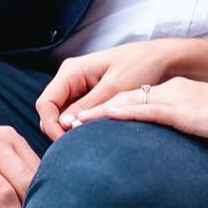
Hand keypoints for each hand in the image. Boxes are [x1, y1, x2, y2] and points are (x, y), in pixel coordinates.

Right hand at [36, 39, 189, 139]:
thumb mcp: (115, 88)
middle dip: (58, 131)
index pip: (45, 103)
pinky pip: (76, 115)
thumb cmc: (140, 66)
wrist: (161, 59)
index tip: (64, 144)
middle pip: (50, 111)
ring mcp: (78, 87)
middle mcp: (70, 78)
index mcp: (72, 71)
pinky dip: (81, 127)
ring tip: (87, 144)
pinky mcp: (89, 96)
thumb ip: (89, 106)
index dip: (50, 125)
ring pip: (62, 116)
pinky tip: (94, 137)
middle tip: (77, 148)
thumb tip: (64, 125)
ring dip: (70, 130)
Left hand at [76, 78, 207, 145]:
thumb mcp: (207, 126)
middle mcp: (171, 91)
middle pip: (125, 98)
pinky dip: (121, 113)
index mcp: (177, 94)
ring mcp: (176, 98)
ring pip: (128, 102)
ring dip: (100, 113)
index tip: (88, 121)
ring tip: (74, 123)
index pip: (136, 100)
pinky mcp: (182, 110)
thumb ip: (187, 132)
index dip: (110, 109)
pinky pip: (146, 109)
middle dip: (96, 110)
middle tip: (70, 122)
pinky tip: (104, 117)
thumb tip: (173, 154)